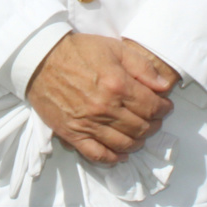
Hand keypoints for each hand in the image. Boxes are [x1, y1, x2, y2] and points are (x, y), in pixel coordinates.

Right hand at [26, 33, 174, 164]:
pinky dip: (112, 159)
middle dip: (154, 125)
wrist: (41, 60)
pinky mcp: (73, 134)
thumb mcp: (115, 48)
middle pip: (140, 127)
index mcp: (118, 85)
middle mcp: (105, 108)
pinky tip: (121, 155)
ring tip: (141, 134)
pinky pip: (97, 155)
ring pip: (123, 143)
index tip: (165, 106)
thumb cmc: (80, 51)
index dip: (163, 109)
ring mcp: (89, 124)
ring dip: (138, 142)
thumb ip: (142, 67)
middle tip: (155, 120)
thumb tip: (164, 86)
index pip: (151, 107)